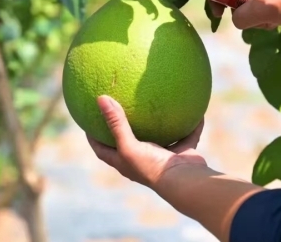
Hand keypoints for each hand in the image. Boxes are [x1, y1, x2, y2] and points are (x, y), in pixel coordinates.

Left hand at [87, 95, 206, 188]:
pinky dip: (191, 124)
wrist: (184, 182)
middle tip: (120, 107)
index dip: (93, 138)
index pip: (103, 150)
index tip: (87, 122)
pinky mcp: (182, 154)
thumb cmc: (152, 167)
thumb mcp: (128, 145)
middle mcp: (143, 160)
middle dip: (125, 128)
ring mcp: (163, 157)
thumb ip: (116, 122)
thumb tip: (100, 98)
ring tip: (156, 106)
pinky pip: (187, 135)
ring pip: (161, 137)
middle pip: (130, 143)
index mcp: (126, 163)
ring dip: (159, 125)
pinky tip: (193, 108)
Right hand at [209, 0, 280, 29]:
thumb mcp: (258, 11)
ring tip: (270, 22)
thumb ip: (239, 17)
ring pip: (249, 4)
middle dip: (239, 11)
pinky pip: (262, 8)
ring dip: (255, 18)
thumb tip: (237, 20)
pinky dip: (266, 17)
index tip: (218, 14)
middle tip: (250, 21)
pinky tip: (278, 21)